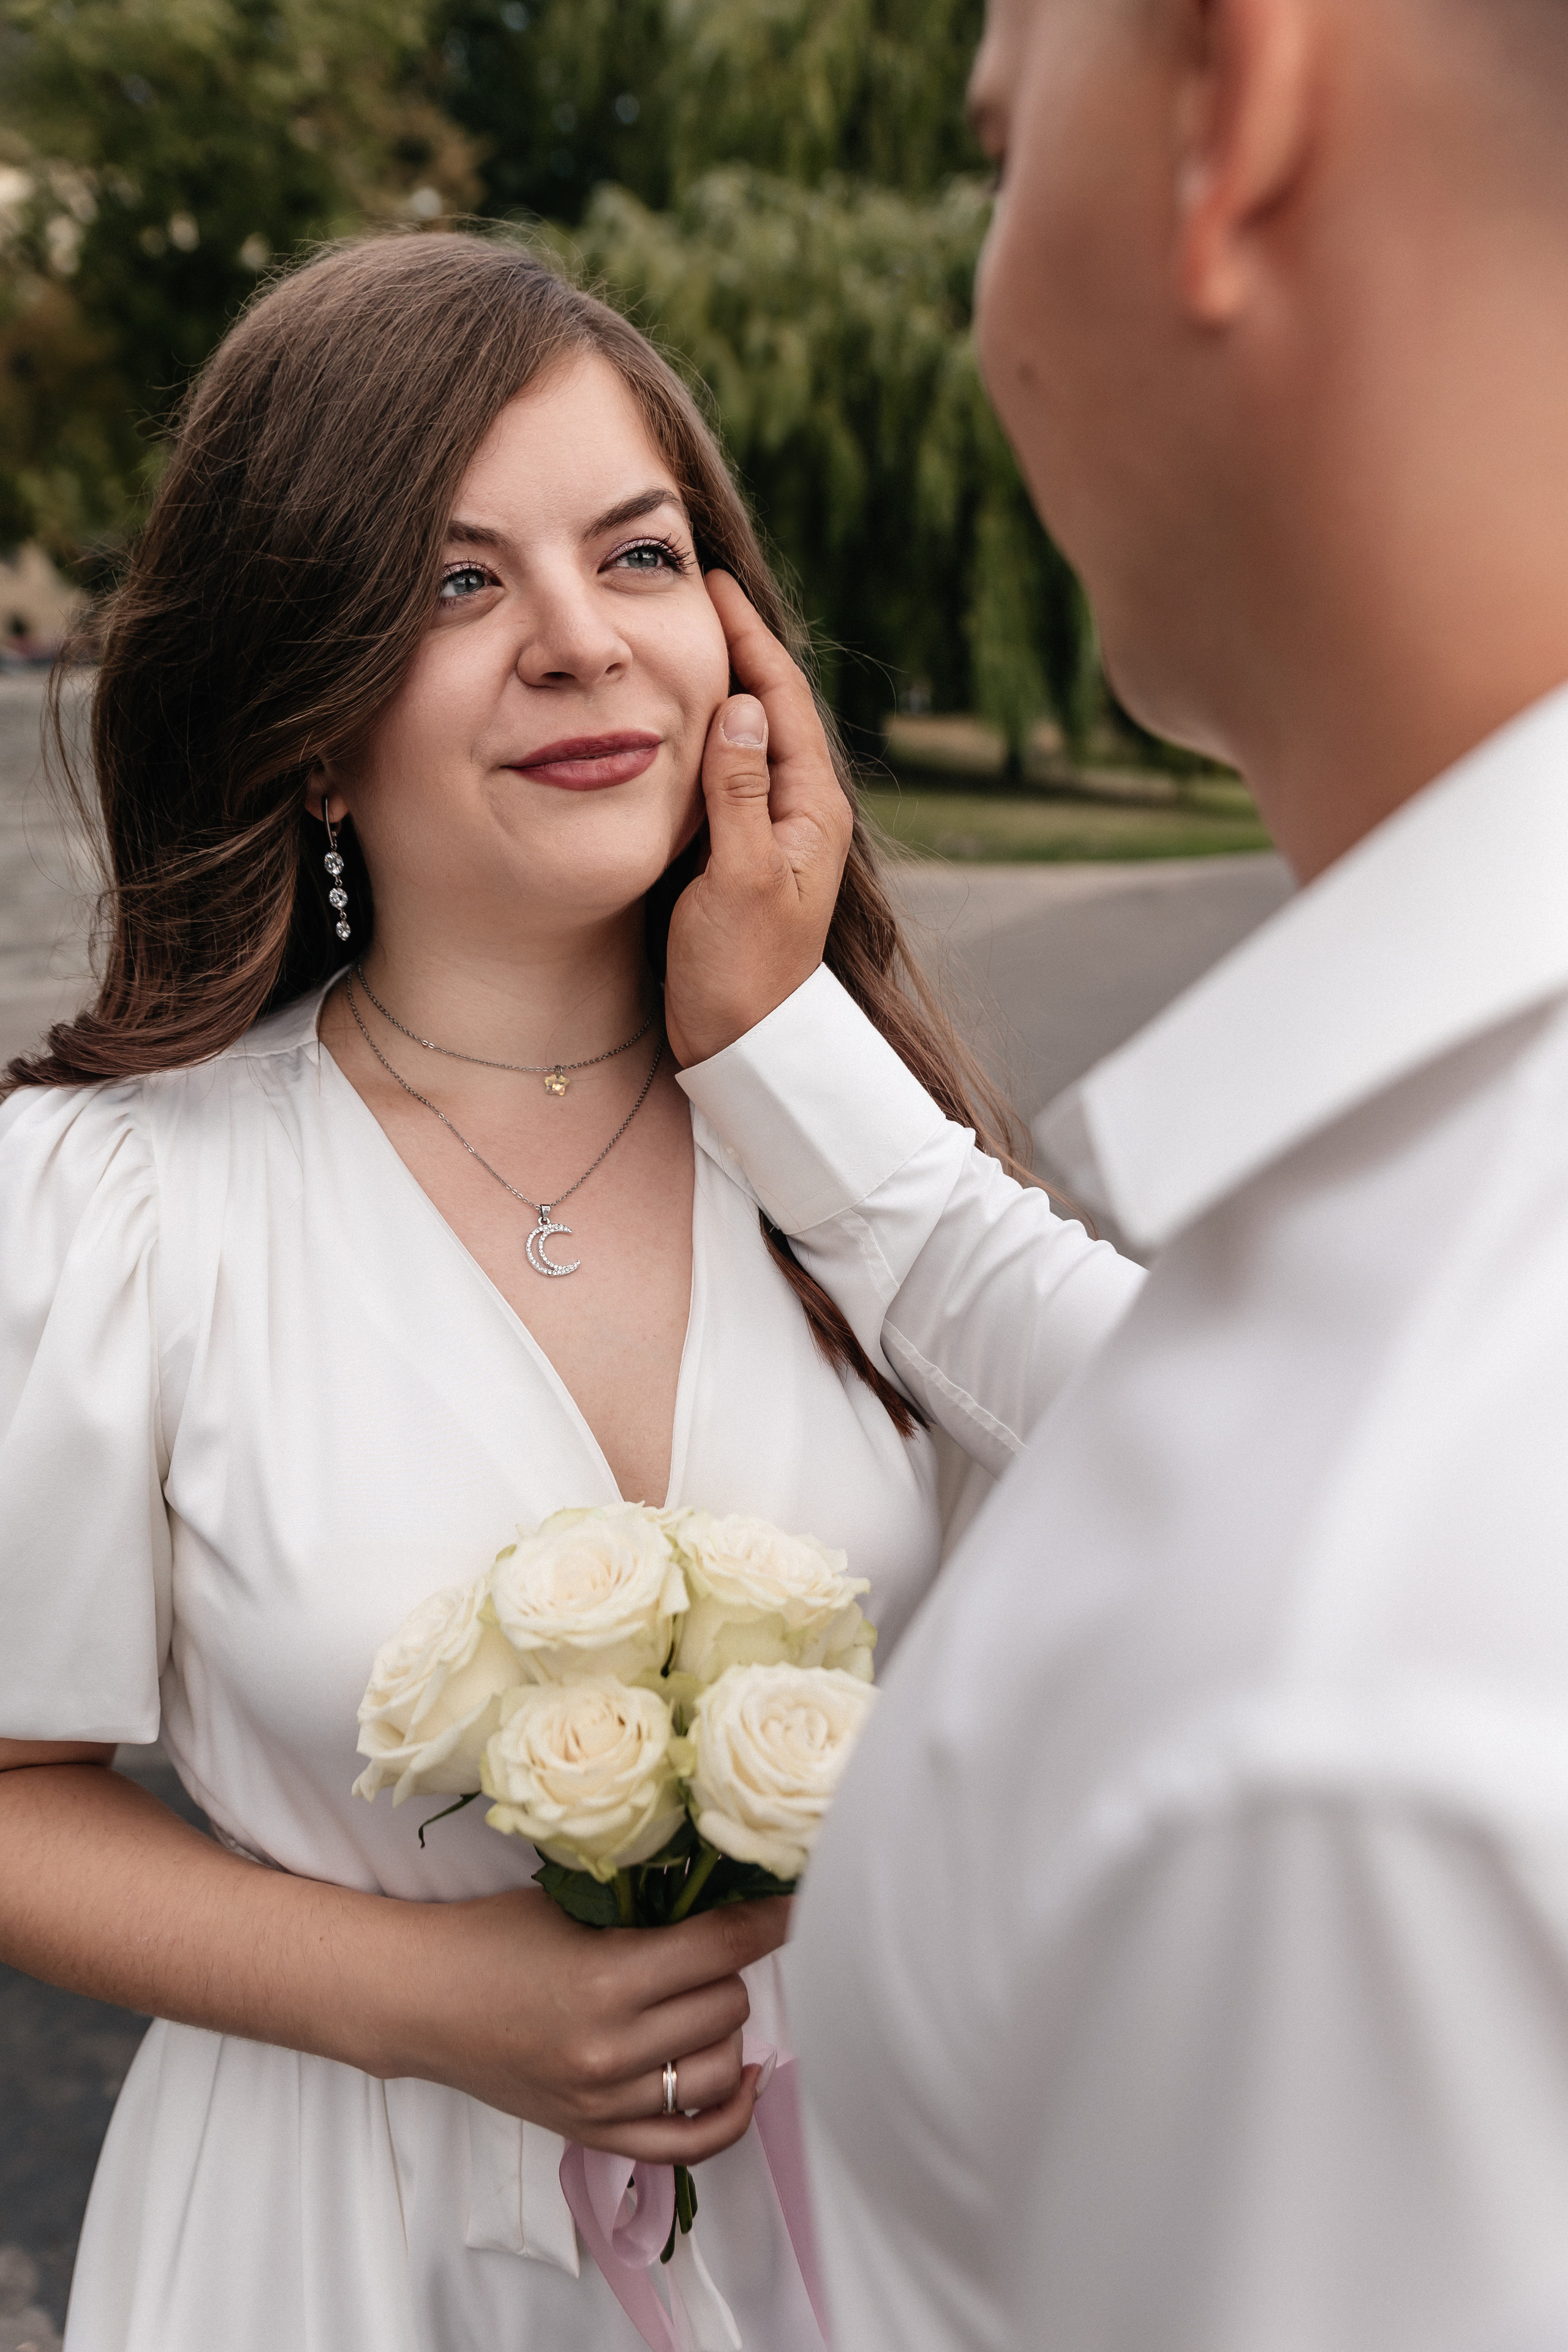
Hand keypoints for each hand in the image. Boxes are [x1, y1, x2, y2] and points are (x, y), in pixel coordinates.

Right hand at [392, 1886, 790, 2162]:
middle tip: (711, 1947)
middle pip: (726, 2006)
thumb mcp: (571, 1906)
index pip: (722, 1947)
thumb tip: (726, 1895)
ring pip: (721, 2069)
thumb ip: (645, 1911)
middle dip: (729, 1970)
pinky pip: (690, 2143)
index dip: (769, 1919)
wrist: (421, 2000)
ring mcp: (605, 2101)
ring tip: (703, 2001)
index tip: (795, 1901)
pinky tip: (746, 2076)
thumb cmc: (491, 1938)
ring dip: (725, 2029)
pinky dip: (731, 2112)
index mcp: (608, 1979)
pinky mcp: (595, 2134)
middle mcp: (613, 2049)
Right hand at [663, 572, 854, 1067]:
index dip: (749, 636)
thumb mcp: (739, 878)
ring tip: (678, 632)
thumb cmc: (745, 973)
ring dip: (716, 683)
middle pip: (769, 705)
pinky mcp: (740, 851)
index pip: (784, 697)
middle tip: (692, 589)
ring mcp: (770, 829)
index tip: (713, 583)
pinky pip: (725, 772)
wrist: (744, 1046)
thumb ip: (740, 792)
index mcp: (814, 807)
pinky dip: (699, 732)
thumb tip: (743, 705)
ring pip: (745, 735)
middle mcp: (799, 809)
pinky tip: (667, 715)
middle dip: (734, 644)